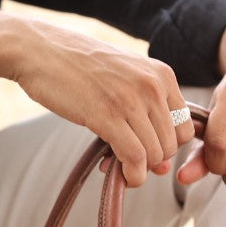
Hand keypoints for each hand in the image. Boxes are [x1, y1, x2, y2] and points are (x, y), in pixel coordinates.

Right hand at [13, 20, 195, 186]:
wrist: (40, 51)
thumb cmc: (79, 69)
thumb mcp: (123, 82)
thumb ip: (146, 119)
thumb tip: (164, 168)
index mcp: (162, 74)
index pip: (185, 128)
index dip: (166, 147)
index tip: (143, 149)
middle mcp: (153, 85)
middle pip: (170, 146)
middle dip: (150, 161)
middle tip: (124, 160)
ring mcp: (132, 100)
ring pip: (154, 155)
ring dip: (137, 170)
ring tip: (115, 165)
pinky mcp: (108, 115)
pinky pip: (134, 158)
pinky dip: (130, 175)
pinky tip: (117, 175)